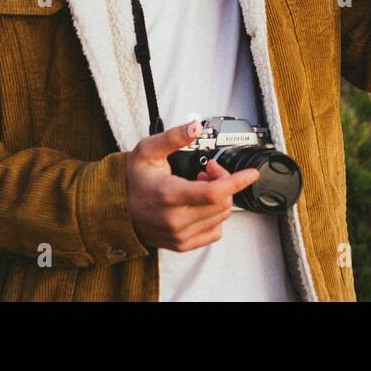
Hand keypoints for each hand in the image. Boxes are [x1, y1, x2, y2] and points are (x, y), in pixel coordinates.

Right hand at [126, 119, 259, 251]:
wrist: (118, 208)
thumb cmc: (134, 179)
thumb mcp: (148, 150)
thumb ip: (173, 137)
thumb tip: (195, 126)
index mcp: (169, 195)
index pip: (215, 193)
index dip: (238, 181)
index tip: (251, 174)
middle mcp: (175, 219)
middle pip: (222, 202)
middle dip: (223, 182)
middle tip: (207, 171)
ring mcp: (180, 234)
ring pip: (221, 216)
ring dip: (218, 198)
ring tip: (199, 186)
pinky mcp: (182, 244)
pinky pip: (215, 231)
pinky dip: (214, 215)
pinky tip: (200, 204)